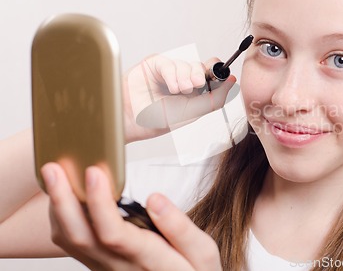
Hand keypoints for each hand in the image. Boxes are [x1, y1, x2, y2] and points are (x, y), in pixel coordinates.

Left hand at [41, 163, 221, 270]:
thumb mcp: (203, 254)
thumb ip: (180, 228)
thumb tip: (155, 198)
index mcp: (148, 260)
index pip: (114, 234)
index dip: (100, 203)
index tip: (95, 172)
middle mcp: (120, 267)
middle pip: (81, 237)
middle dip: (63, 201)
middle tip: (53, 169)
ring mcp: (106, 269)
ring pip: (70, 242)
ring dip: (58, 208)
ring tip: (54, 177)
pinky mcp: (100, 266)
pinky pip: (73, 245)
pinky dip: (63, 218)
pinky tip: (66, 197)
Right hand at [123, 55, 235, 142]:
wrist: (133, 122)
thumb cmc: (159, 120)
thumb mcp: (194, 112)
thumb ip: (215, 98)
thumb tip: (232, 81)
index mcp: (195, 90)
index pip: (212, 73)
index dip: (218, 71)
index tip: (221, 76)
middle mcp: (183, 78)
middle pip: (201, 66)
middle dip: (200, 74)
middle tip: (195, 85)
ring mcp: (169, 71)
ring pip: (186, 64)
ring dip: (185, 77)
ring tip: (178, 91)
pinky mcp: (155, 64)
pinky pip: (169, 63)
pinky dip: (173, 74)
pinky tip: (171, 87)